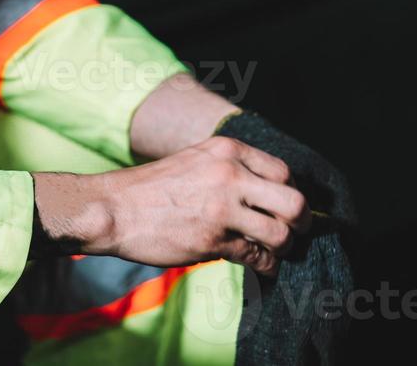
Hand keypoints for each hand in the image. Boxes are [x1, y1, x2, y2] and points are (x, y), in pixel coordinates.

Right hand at [33, 136, 309, 274]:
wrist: (114, 208)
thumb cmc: (152, 188)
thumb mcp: (196, 160)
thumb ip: (230, 169)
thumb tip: (266, 194)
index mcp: (227, 151)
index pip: (284, 172)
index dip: (291, 192)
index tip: (287, 207)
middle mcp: (231, 175)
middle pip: (294, 202)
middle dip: (302, 222)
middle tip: (297, 232)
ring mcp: (223, 209)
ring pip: (281, 234)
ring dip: (283, 248)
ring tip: (272, 251)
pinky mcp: (214, 240)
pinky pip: (257, 257)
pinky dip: (264, 266)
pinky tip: (260, 266)